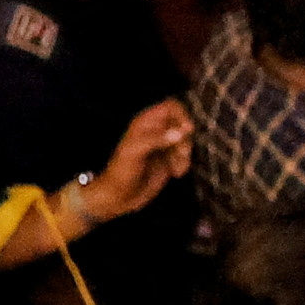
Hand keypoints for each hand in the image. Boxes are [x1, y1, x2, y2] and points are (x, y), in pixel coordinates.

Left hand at [73, 99, 192, 224]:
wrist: (118, 197)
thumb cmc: (121, 171)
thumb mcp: (135, 151)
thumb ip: (157, 139)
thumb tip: (181, 132)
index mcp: (146, 123)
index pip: (171, 107)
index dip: (182, 115)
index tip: (186, 130)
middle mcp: (157, 131)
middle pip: (182, 124)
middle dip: (185, 139)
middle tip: (180, 153)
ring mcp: (163, 146)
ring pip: (186, 141)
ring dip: (185, 154)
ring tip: (176, 167)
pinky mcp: (168, 161)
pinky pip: (184, 157)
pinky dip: (184, 164)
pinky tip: (175, 174)